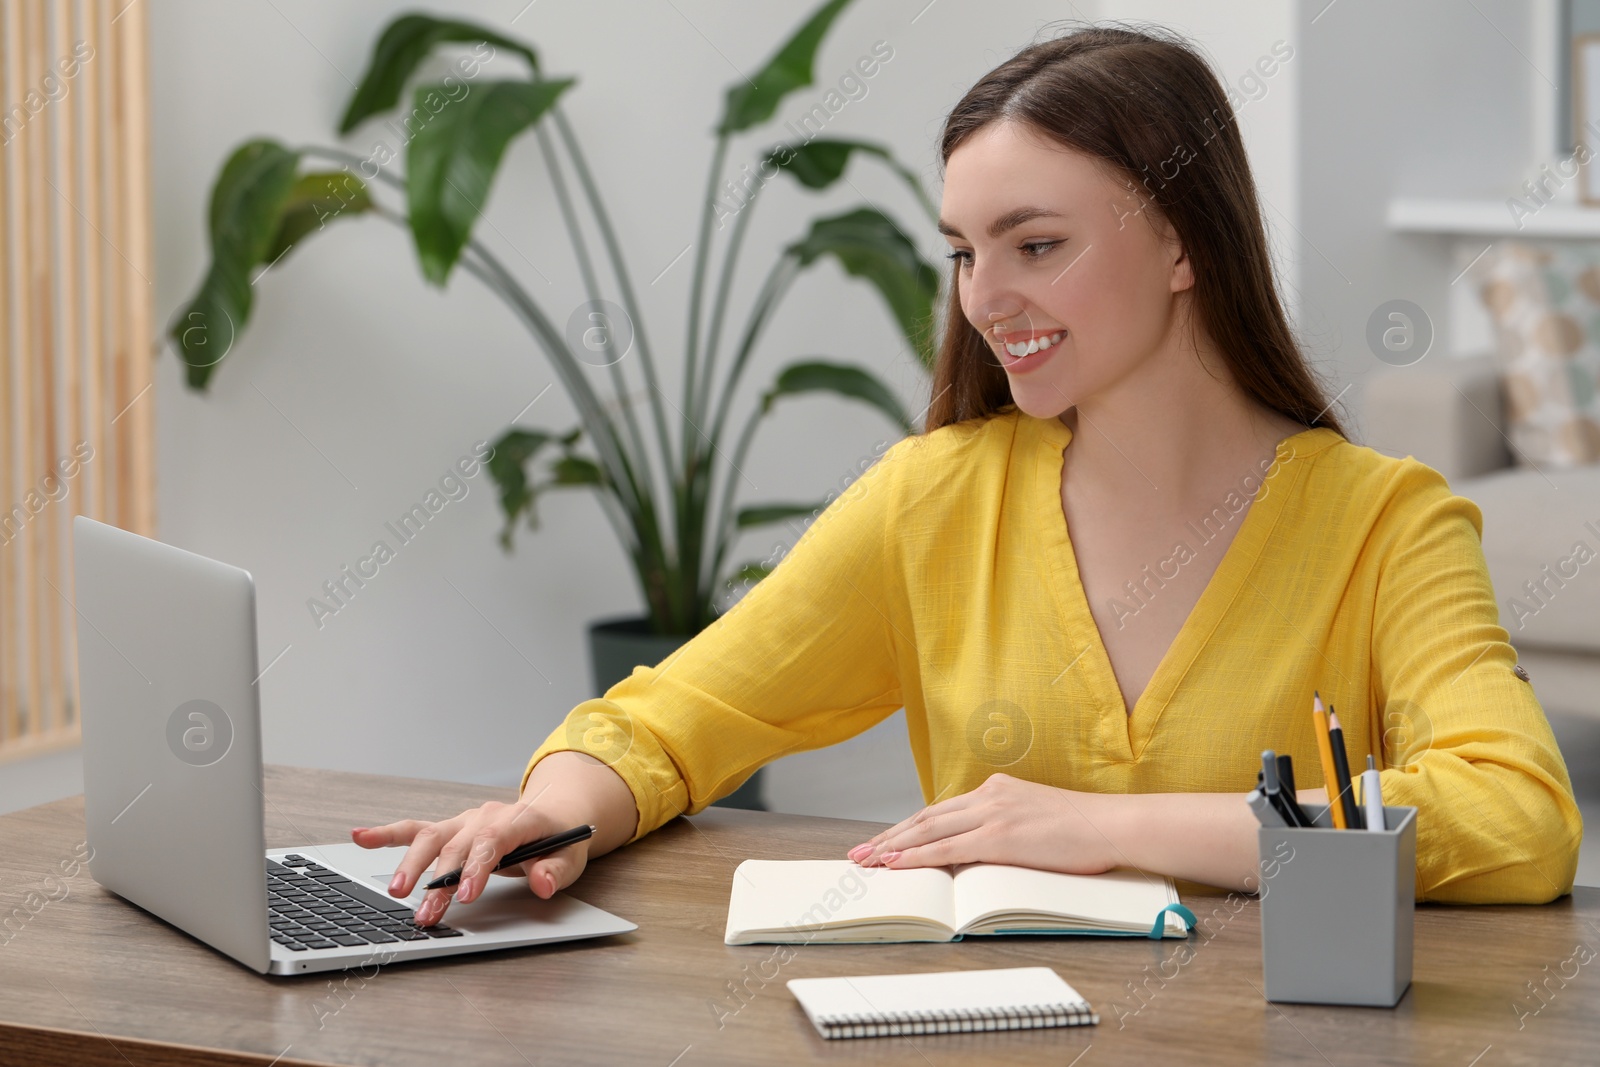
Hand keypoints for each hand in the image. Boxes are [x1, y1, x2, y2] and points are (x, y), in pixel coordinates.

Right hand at [351, 795, 590, 926]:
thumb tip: (543, 884)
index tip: (465, 896)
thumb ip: (556, 870)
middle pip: (457, 846)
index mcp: (517, 819)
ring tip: (396, 892)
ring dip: (412, 865)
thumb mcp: (570, 857)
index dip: (477, 868)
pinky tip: (361, 836)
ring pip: (432, 837)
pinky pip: (416, 828)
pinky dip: (387, 833)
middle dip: (441, 882)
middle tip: (428, 914)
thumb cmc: (559, 838)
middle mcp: (486, 816)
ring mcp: (465, 821)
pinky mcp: (450, 829)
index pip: (493, 841)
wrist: (553, 813)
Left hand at [844, 772, 1121, 873]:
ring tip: (866, 861)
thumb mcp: (1035, 821)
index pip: (940, 810)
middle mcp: (990, 794)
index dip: (907, 828)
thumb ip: (1003, 830)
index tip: (882, 843)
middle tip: (858, 854)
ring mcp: (994, 812)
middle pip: (926, 817)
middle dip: (888, 837)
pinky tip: (897, 864)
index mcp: (997, 790)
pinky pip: (949, 847)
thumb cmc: (1083, 831)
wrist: (1113, 825)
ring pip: (930, 829)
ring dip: (893, 847)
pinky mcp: (1002, 835)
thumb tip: (976, 855)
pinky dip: (918, 856)